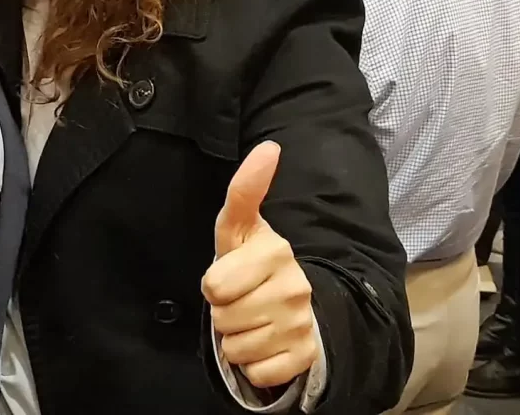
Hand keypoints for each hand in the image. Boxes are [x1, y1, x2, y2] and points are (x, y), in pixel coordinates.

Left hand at [202, 142, 317, 389]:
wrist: (293, 304)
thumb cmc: (251, 260)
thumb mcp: (239, 226)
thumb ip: (246, 189)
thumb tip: (271, 146)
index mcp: (275, 250)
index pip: (214, 285)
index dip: (213, 285)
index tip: (227, 277)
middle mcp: (294, 285)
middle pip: (222, 317)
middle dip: (222, 311)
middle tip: (239, 298)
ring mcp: (302, 322)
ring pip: (237, 347)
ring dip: (236, 338)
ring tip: (251, 318)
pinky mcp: (306, 356)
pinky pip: (257, 372)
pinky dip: (253, 365)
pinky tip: (265, 343)